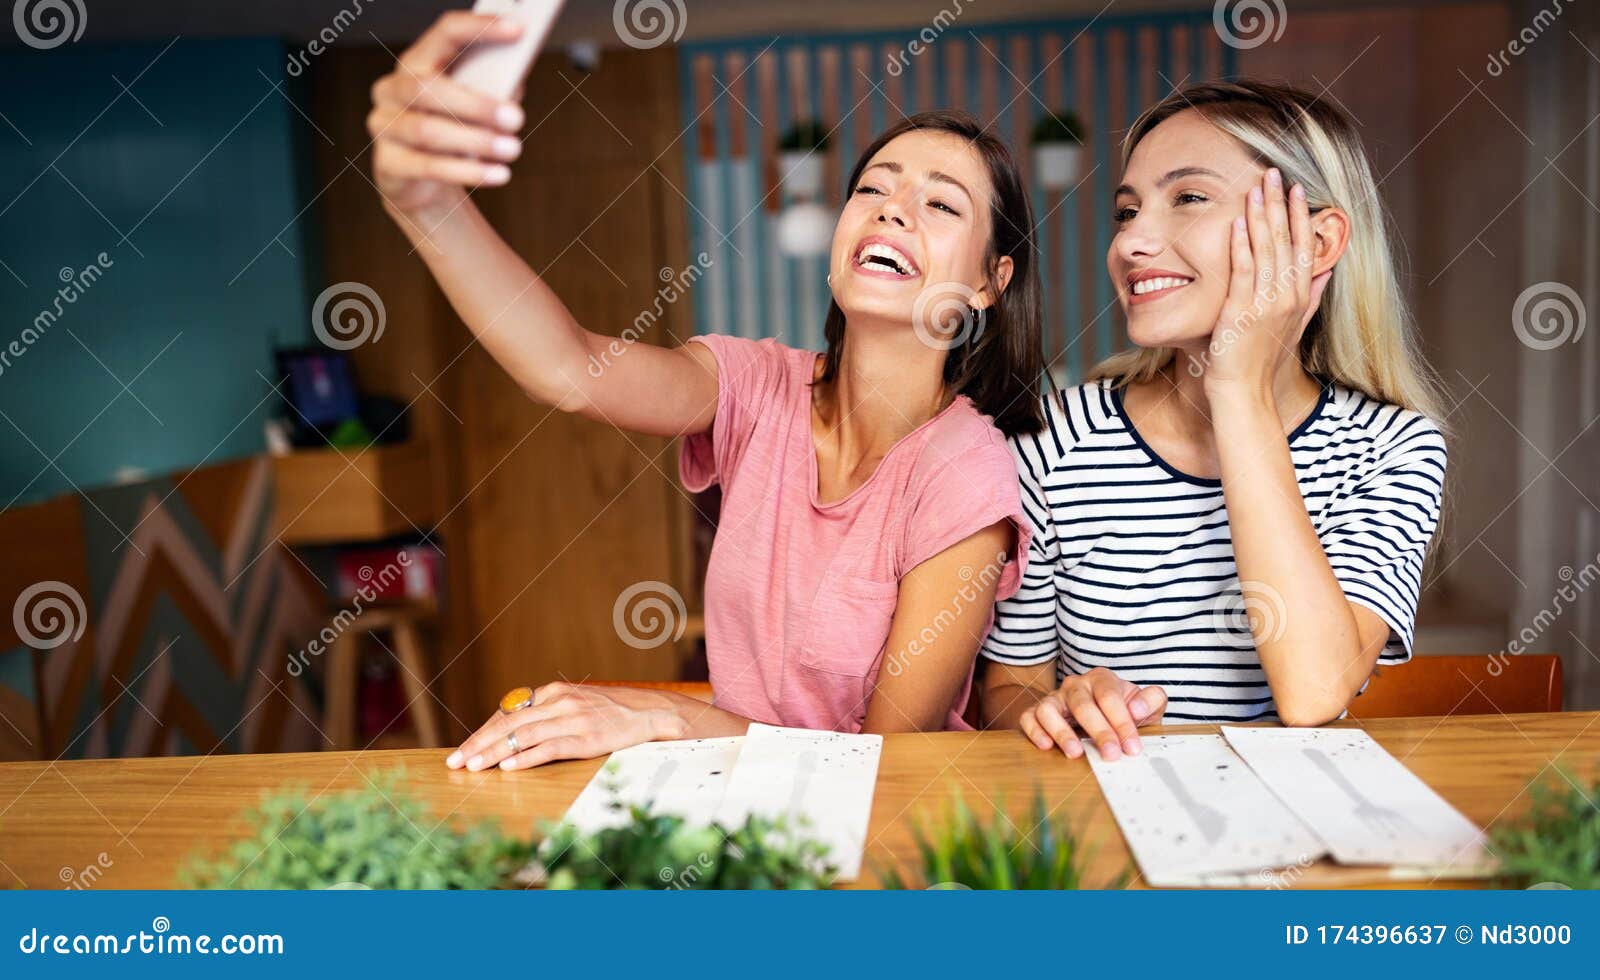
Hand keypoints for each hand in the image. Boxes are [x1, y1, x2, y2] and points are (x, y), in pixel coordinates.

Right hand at [369, 12, 527, 216]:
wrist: (419, 180)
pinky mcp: (388, 163)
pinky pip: (427, 167)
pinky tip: (497, 174)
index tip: (517, 29)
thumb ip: (492, 89)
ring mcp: (384, 125)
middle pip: (428, 88)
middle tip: (515, 119)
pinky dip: (467, 171)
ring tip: (511, 149)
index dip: (479, 29)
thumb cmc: (453, 130)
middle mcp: (392, 88)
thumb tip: (515, 82)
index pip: (445, 33)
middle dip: (476, 104)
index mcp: (417, 62)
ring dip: (476, 141)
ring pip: (427, 130)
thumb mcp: (473, 106)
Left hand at [445, 682, 685, 771]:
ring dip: (494, 752)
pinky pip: (549, 747)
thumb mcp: (574, 703)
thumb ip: (547, 713)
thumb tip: (514, 732)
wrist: (651, 713)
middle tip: (456, 761)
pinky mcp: (586, 737)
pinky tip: (509, 767)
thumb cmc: (611, 713)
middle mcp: (559, 701)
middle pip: (509, 724)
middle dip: (478, 744)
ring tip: (474, 767)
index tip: (464, 749)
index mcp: (553, 691)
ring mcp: (572, 718)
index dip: (483, 731)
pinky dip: (526, 758)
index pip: (508, 712)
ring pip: (523, 736)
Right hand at [1018, 667, 1166, 760]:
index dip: (1121, 722)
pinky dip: (1035, 731)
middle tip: (1111, 755)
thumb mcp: (1144, 704)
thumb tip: (1137, 709)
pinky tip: (1047, 746)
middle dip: (1098, 731)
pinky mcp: (1037, 712)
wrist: (1098, 713)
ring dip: (1062, 732)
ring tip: (1076, 753)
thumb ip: (1151, 700)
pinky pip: (1029, 717)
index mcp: (1101, 679)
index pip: (1110, 697)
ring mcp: (1054, 698)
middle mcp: (1075, 685)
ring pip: (1049, 708)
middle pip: (1082, 705)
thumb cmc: (1122, 711)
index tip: (1132, 748)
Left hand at [1202, 167, 1331, 397]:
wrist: (1245, 393)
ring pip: (1265, 250)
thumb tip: (1326, 272)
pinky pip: (1243, 271)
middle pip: (1285, 241)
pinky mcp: (1242, 311)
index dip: (1299, 216)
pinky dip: (1241, 245)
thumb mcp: (1294, 328)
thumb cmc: (1261, 363)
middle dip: (1280, 204)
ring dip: (1261, 216)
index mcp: (1298, 297)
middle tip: (1276, 173)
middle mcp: (1286, 297)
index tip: (1297, 189)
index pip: (1301, 247)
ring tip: (1258, 186)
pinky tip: (1238, 222)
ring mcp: (1265, 303)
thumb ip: (1310, 298)